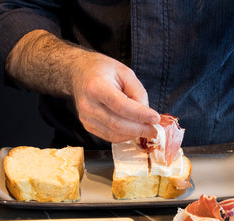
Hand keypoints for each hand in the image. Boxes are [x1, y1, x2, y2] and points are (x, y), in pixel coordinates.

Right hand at [6, 29, 159, 142]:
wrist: (78, 72)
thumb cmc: (102, 70)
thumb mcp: (125, 72)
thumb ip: (138, 92)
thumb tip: (147, 114)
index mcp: (96, 87)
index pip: (120, 106)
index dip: (140, 114)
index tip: (156, 118)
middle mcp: (88, 104)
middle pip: (117, 123)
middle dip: (139, 129)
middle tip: (155, 130)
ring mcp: (85, 117)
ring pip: (113, 134)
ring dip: (133, 134)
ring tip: (146, 130)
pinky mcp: (87, 125)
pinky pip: (108, 136)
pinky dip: (123, 136)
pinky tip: (133, 130)